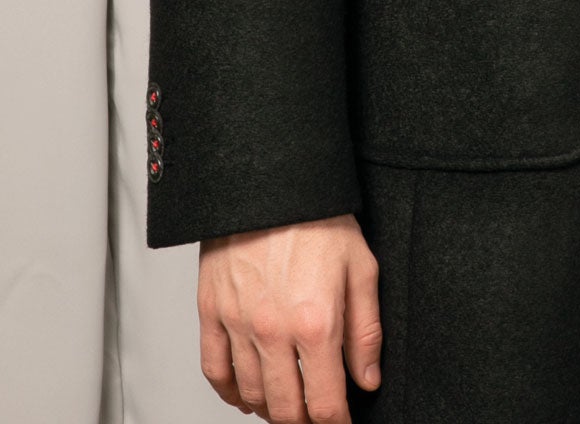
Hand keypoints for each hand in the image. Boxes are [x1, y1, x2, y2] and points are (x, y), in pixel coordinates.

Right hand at [197, 213, 381, 421]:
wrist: (272, 180)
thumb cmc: (319, 217)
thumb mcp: (361, 268)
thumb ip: (366, 331)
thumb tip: (367, 379)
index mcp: (316, 323)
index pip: (325, 405)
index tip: (342, 422)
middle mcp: (274, 331)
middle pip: (285, 411)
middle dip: (304, 421)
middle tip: (315, 412)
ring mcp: (238, 323)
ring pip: (251, 395)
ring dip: (270, 408)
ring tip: (286, 403)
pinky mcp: (211, 310)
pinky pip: (214, 370)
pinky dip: (229, 392)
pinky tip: (244, 393)